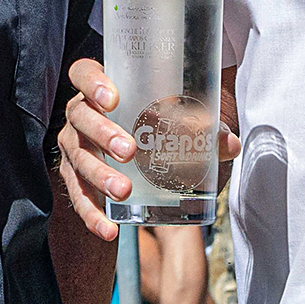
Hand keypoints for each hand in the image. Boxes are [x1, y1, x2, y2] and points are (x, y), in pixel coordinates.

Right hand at [54, 57, 238, 240]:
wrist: (151, 156)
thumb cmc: (165, 127)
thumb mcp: (186, 125)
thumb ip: (208, 131)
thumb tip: (228, 143)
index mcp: (101, 90)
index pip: (83, 74)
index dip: (92, 82)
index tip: (113, 99)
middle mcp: (82, 115)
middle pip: (80, 117)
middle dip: (102, 133)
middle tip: (130, 151)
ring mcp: (76, 147)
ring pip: (78, 158)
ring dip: (99, 175)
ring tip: (124, 191)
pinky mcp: (76, 178)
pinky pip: (79, 196)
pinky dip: (92, 214)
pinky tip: (109, 230)